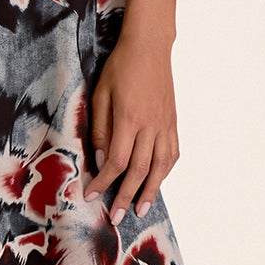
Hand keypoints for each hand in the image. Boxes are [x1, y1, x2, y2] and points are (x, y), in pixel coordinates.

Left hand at [86, 28, 179, 217]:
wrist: (149, 47)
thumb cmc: (120, 67)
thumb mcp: (100, 94)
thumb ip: (100, 129)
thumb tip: (101, 160)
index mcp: (129, 118)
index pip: (117, 161)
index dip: (103, 182)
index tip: (91, 196)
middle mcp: (150, 125)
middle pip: (139, 170)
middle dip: (125, 196)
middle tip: (116, 217)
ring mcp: (165, 125)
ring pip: (160, 167)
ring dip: (150, 191)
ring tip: (139, 209)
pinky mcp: (173, 122)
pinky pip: (172, 154)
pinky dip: (164, 172)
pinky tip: (156, 183)